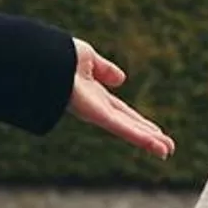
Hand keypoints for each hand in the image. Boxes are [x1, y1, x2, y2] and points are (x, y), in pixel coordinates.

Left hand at [66, 37, 173, 159]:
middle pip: (128, 125)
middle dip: (148, 137)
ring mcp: (95, 112)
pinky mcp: (95, 114)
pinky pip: (120, 126)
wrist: (40, 58)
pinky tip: (155, 144)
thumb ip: (103, 69)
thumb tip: (121, 79)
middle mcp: (96, 107)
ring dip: (148, 141)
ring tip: (167, 152)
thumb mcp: (86, 58)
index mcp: (94, 95)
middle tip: (167, 149)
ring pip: (127, 130)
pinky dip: (139, 136)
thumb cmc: (56, 55)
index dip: (140, 122)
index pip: (122, 112)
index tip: (156, 131)